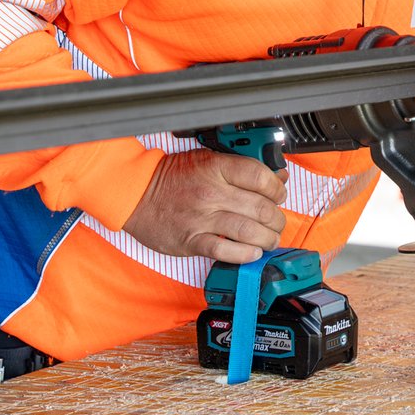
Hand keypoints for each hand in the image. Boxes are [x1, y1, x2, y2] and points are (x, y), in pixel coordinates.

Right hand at [122, 149, 288, 263]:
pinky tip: (252, 253)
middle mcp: (211, 192)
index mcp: (217, 168)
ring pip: (248, 231)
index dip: (277, 189)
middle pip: (260, 208)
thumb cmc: (173, 177)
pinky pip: (224, 250)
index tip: (279, 195)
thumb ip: (241, 168)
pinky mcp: (191, 240)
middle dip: (277, 219)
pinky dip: (244, 254)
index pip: (260, 177)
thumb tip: (276, 177)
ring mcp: (201, 218)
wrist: (135, 194)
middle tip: (277, 222)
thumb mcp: (208, 160)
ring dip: (267, 239)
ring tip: (270, 240)